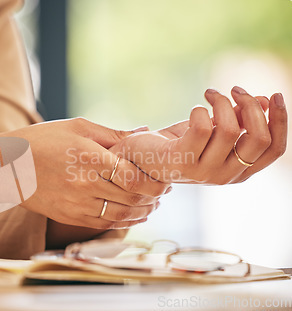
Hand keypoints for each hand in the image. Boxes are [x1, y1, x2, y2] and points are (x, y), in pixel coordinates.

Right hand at [1, 118, 170, 228]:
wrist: (6, 166)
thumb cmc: (41, 140)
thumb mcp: (77, 127)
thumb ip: (113, 133)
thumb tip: (145, 131)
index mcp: (88, 156)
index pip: (134, 177)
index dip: (155, 182)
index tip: (164, 178)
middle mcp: (84, 183)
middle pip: (132, 198)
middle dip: (155, 196)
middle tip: (164, 190)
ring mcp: (76, 203)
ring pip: (121, 215)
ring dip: (143, 211)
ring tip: (152, 204)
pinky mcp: (70, 216)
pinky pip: (104, 224)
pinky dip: (124, 221)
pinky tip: (133, 213)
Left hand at [109, 87, 286, 183]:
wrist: (140, 157)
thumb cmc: (179, 142)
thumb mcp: (214, 130)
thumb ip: (240, 119)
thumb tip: (266, 100)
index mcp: (239, 171)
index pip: (274, 149)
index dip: (280, 120)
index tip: (275, 95)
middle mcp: (224, 176)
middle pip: (259, 139)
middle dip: (251, 106)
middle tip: (234, 89)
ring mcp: (203, 172)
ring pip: (229, 129)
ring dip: (222, 103)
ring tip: (210, 94)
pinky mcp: (181, 161)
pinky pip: (202, 127)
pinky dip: (200, 110)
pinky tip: (194, 109)